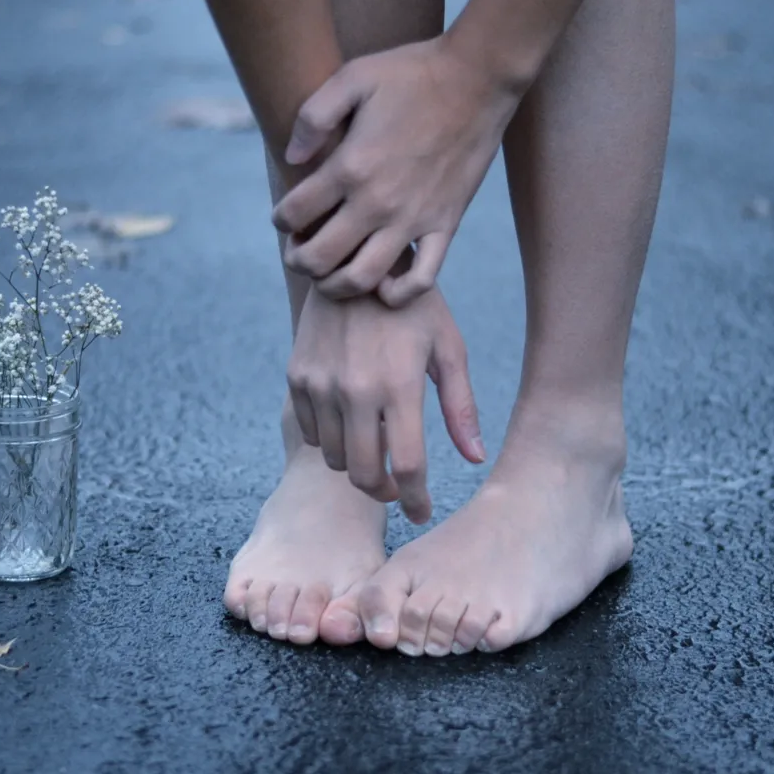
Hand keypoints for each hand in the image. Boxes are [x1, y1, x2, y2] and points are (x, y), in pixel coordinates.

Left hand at [273, 36, 519, 307]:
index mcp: (350, 167)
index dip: (280, 220)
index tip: (285, 216)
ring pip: (362, 279)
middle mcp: (378, 202)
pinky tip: (383, 285)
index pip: (294, 214)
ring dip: (336, 286)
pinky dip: (397, 294)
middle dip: (298, 261)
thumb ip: (313, 117)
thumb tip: (292, 158)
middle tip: (297, 252)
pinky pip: (421, 280)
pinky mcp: (445, 225)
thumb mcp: (352, 77)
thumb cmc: (412, 74)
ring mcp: (413, 219)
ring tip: (330, 275)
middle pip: (320, 258)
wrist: (478, 79)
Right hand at [287, 286, 485, 523]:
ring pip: (335, 460)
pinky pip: (312, 434)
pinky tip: (351, 427)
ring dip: (358, 467)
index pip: (407, 467)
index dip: (416, 500)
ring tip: (377, 454)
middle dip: (385, 493)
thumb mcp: (447, 347)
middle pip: (364, 475)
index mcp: (399, 385)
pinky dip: (331, 442)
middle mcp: (355, 390)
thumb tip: (476, 458)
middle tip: (400, 491)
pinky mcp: (298, 378)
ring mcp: (321, 385)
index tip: (422, 512)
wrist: (351, 262)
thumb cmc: (411, 306)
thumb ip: (460, 406)